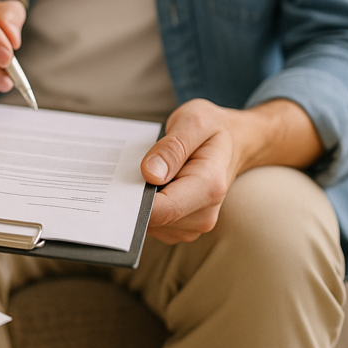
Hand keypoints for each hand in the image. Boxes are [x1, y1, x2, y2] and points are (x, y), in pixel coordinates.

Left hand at [141, 98, 322, 243]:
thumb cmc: (213, 129)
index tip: (112, 188)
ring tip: (144, 174)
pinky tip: (148, 185)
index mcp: (209, 186)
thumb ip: (172, 147)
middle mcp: (205, 213)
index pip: (164, 209)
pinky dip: (146, 207)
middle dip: (133, 199)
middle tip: (125, 172)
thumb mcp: (194, 121)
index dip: (134, 203)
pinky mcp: (184, 226)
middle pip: (154, 220)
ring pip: (152, 225)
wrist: (235, 142)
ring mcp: (195, 223)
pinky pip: (155, 224)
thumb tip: (150, 174)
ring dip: (139, 203)